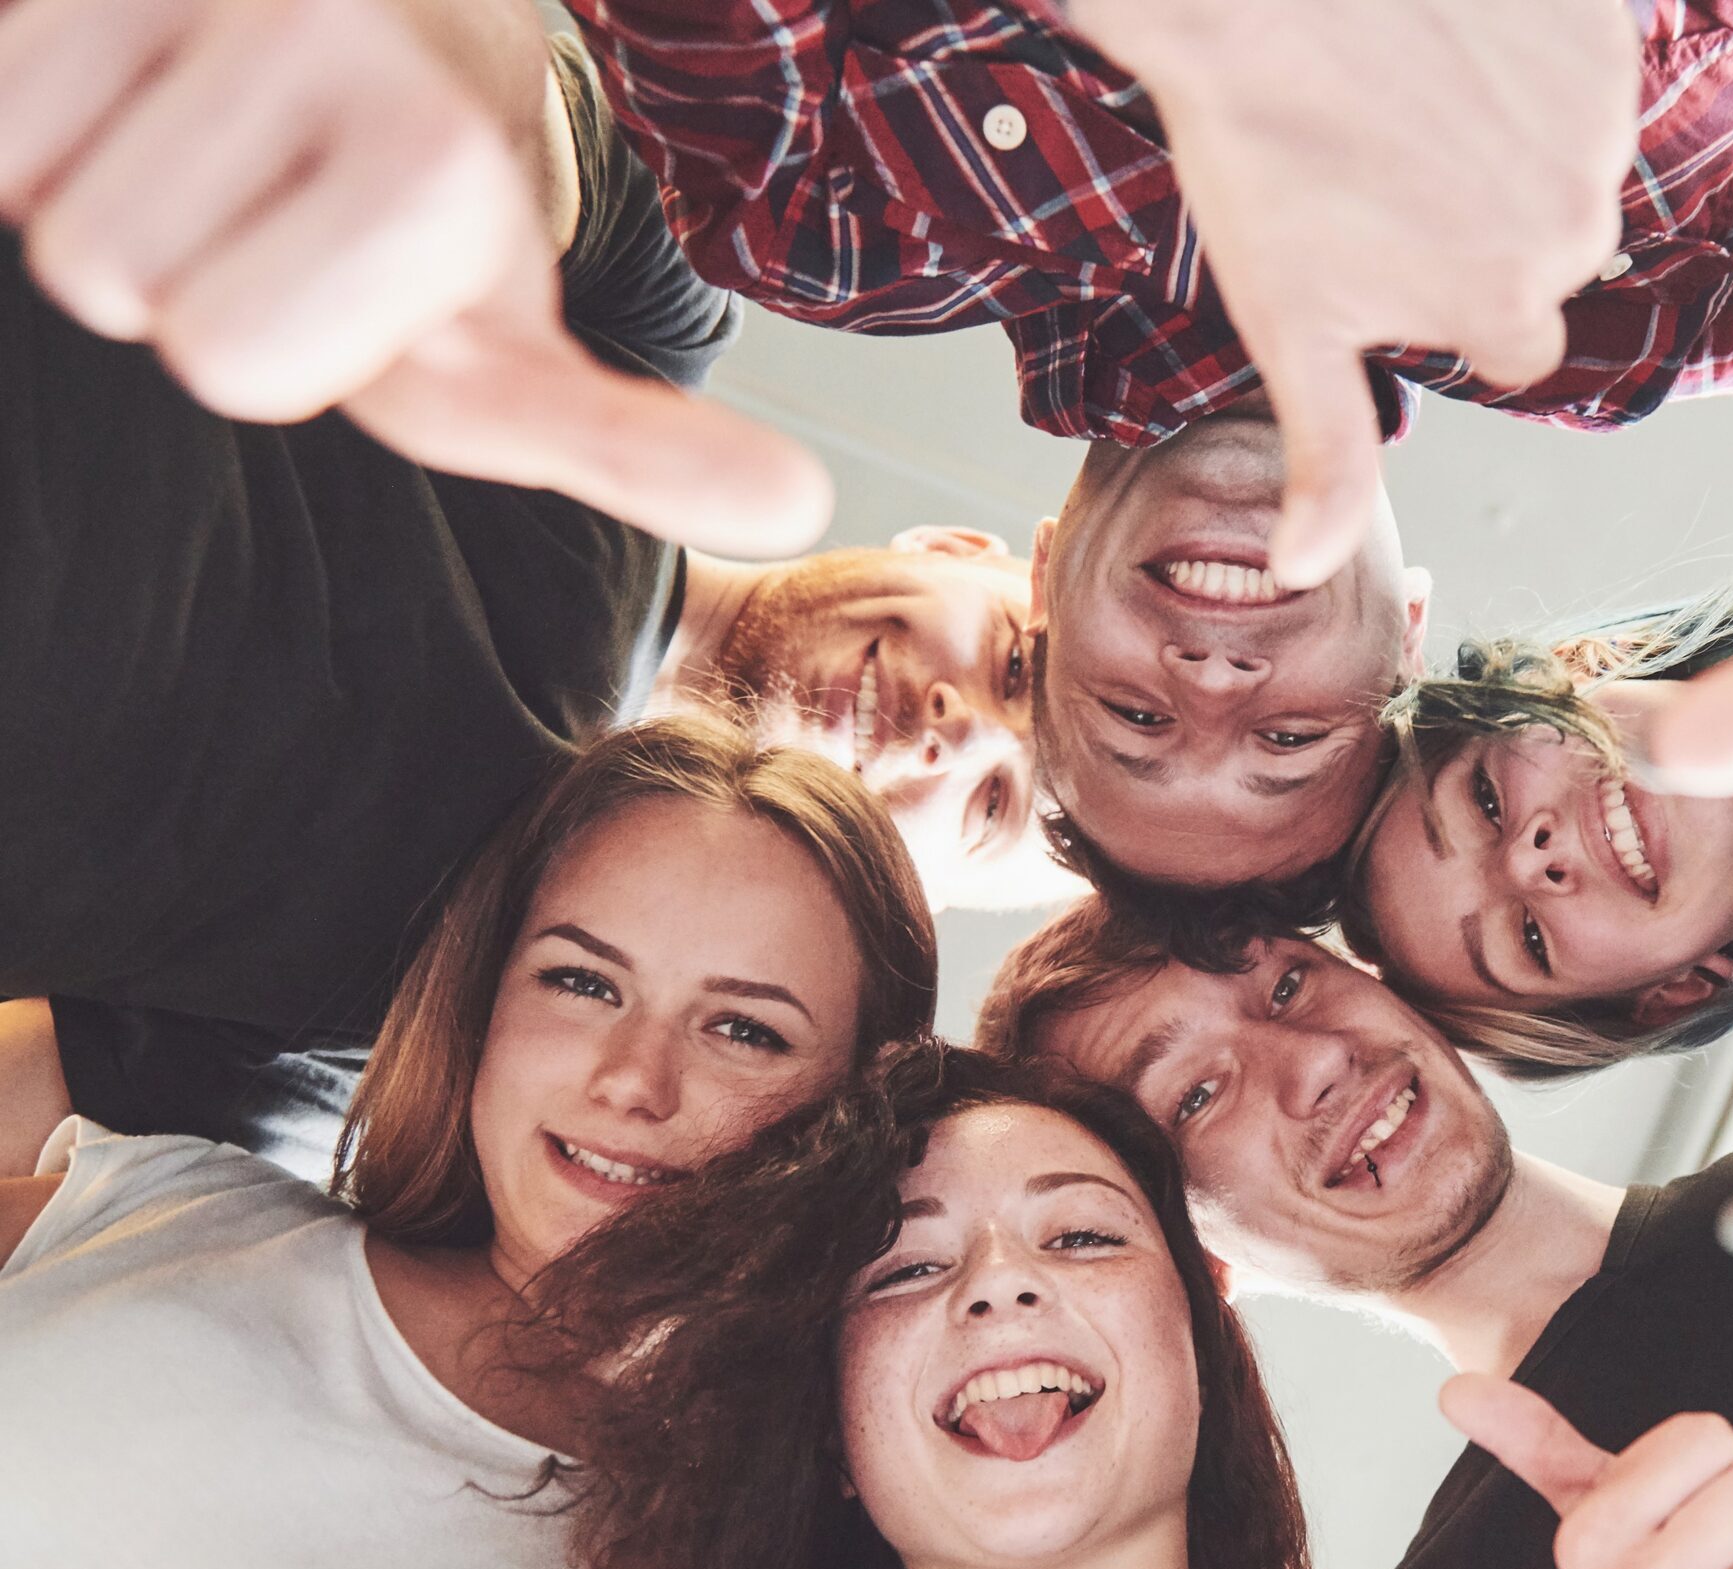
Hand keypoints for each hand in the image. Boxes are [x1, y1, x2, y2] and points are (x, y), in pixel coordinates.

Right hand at [0, 0, 829, 555]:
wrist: (367, 29)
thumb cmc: (421, 241)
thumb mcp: (517, 357)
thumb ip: (638, 449)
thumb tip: (802, 504)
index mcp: (437, 169)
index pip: (235, 357)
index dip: (271, 351)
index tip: (366, 300)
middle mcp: (321, 32)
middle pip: (117, 287)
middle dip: (181, 286)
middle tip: (272, 232)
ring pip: (41, 203)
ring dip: (106, 203)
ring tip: (213, 160)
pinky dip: (31, 129)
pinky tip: (130, 100)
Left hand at [1073, 0, 1637, 589]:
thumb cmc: (1260, 152)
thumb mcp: (1287, 327)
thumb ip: (1328, 456)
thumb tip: (1306, 571)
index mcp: (1508, 309)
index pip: (1513, 338)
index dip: (1449, 299)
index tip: (1390, 247)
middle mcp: (1574, 221)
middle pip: (1545, 249)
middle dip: (1479, 222)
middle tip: (1383, 164)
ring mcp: (1594, 115)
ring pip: (1566, 154)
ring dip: (1505, 135)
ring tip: (1407, 95)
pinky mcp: (1595, 24)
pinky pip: (1577, 62)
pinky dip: (1526, 52)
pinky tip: (1446, 34)